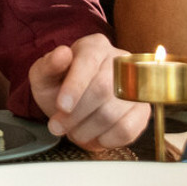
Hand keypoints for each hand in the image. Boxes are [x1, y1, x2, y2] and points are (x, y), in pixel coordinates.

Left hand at [28, 33, 150, 149]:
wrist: (75, 107)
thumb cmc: (59, 87)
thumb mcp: (43, 77)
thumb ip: (48, 66)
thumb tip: (62, 53)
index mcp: (94, 46)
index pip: (89, 62)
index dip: (75, 86)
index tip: (62, 107)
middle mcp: (120, 62)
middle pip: (103, 89)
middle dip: (76, 114)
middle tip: (58, 126)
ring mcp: (135, 86)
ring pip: (113, 112)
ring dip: (87, 130)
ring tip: (74, 131)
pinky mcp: (142, 110)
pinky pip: (127, 129)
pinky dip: (105, 139)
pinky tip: (94, 135)